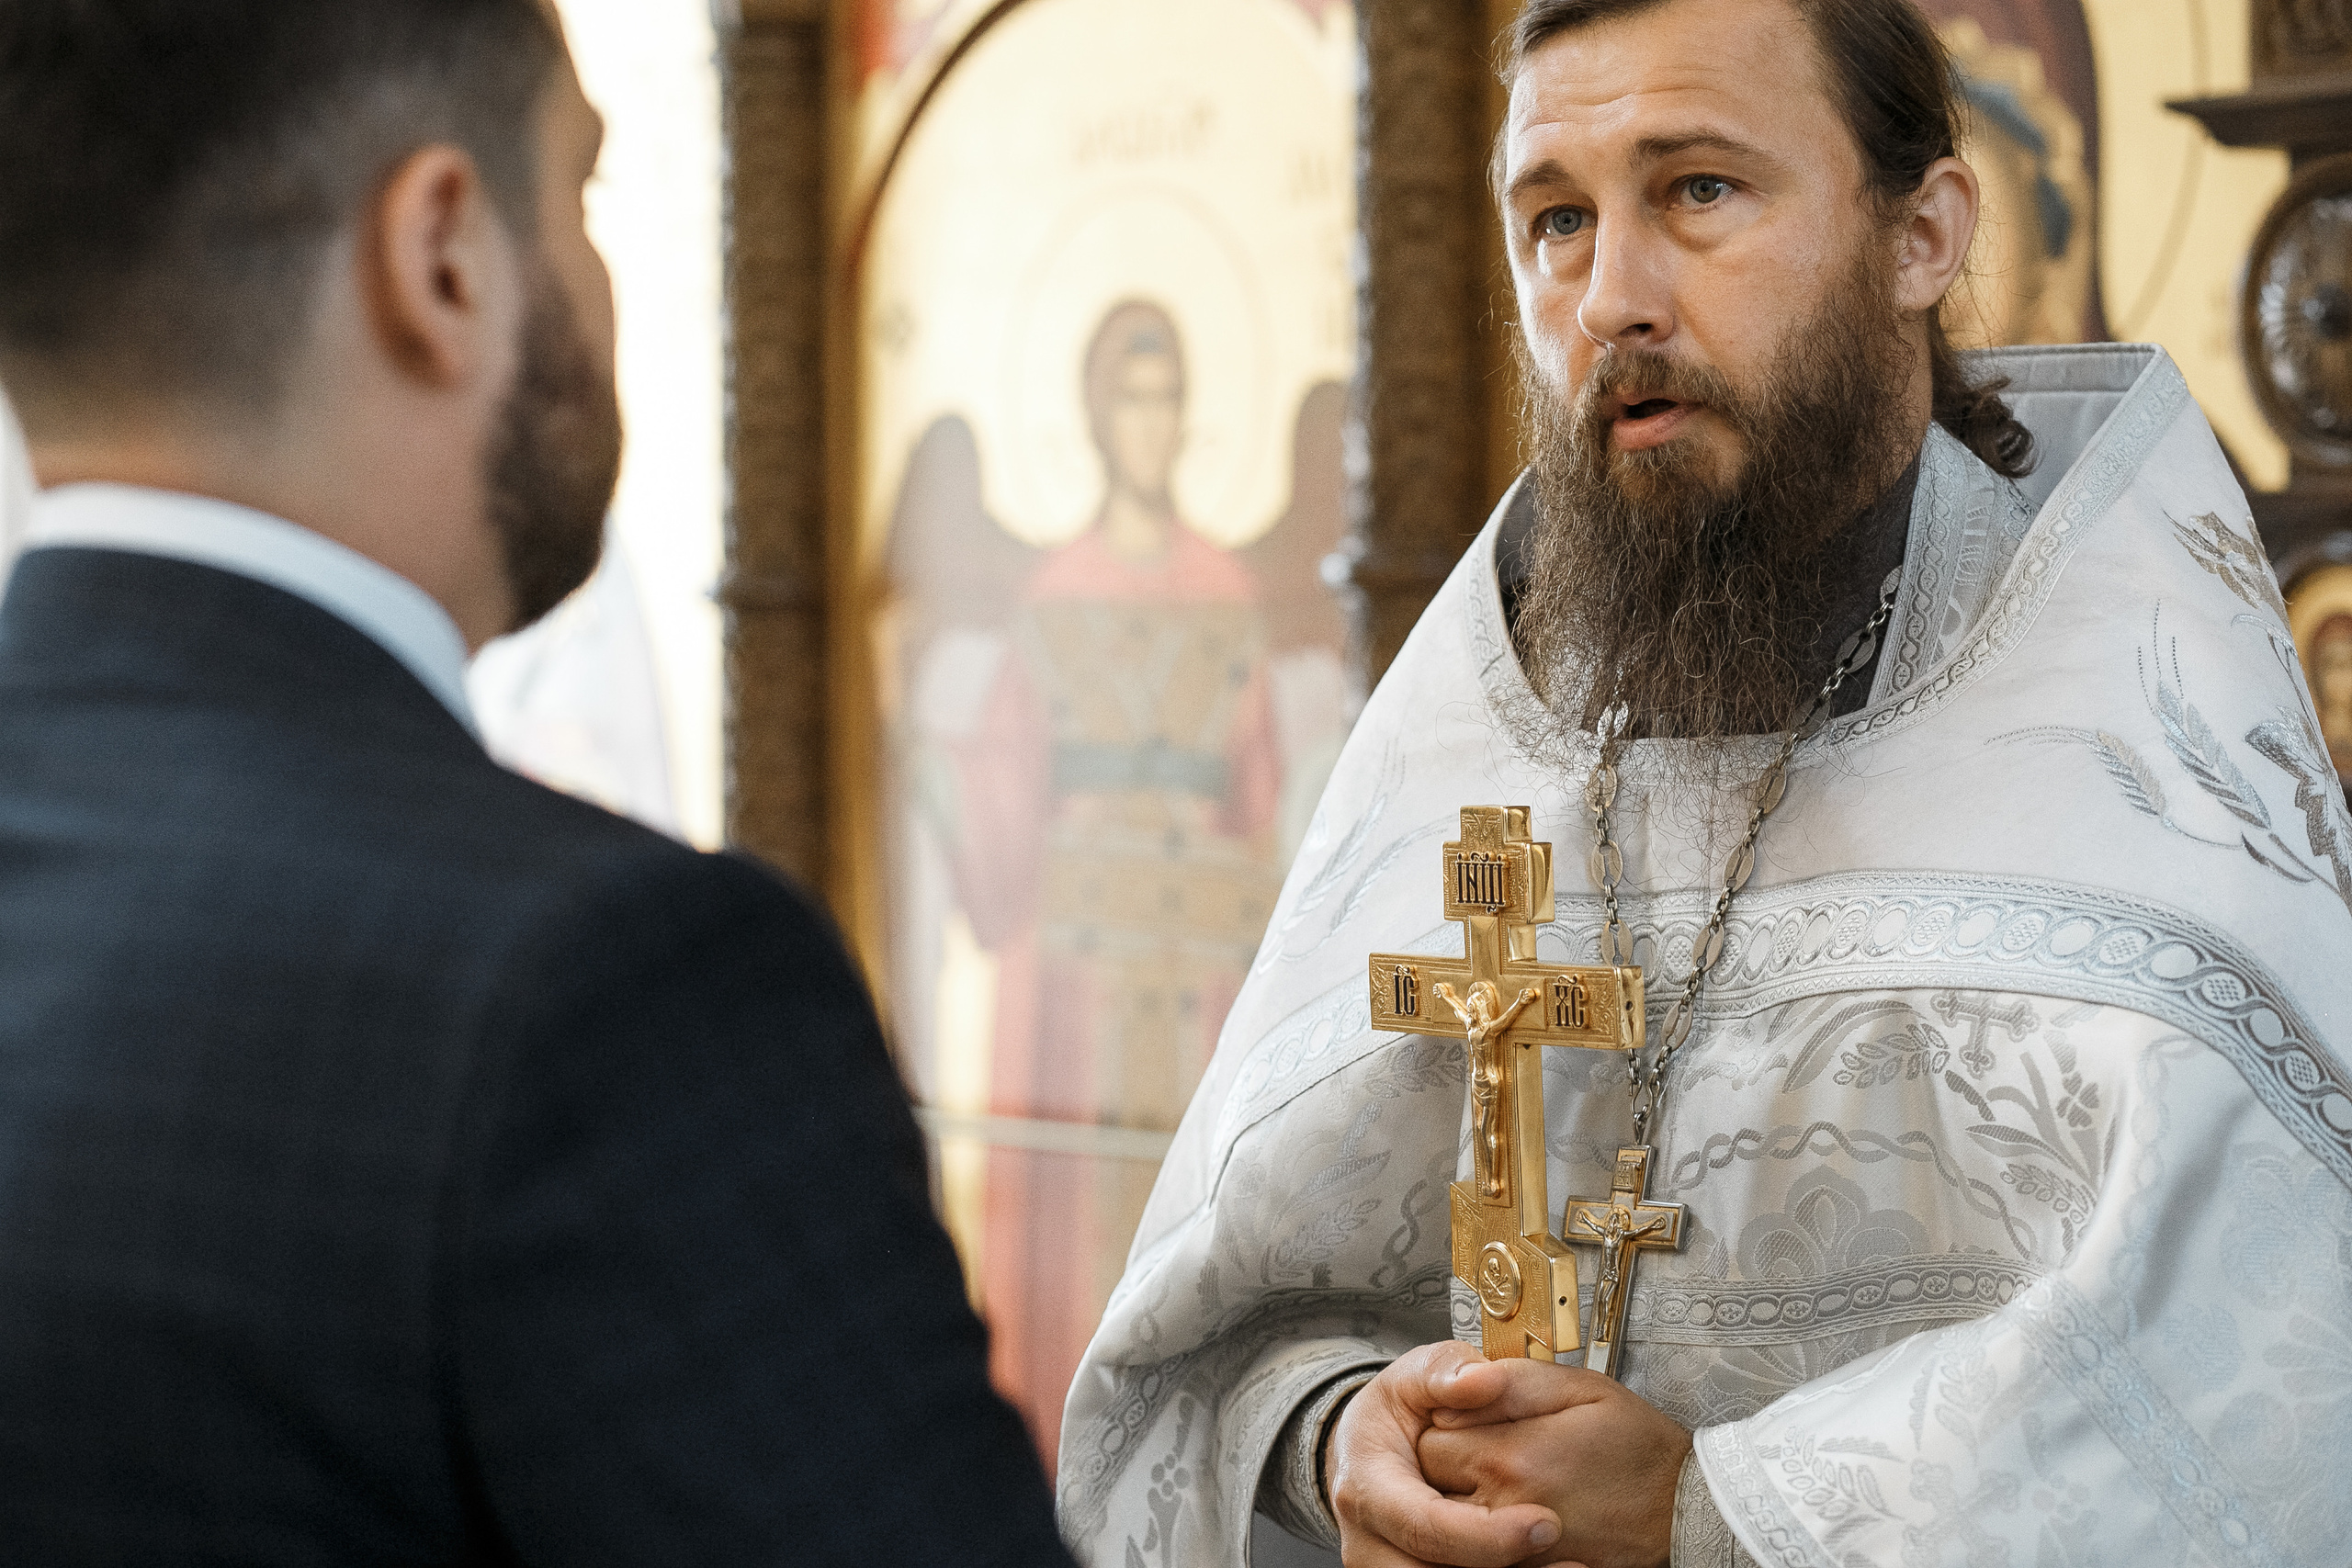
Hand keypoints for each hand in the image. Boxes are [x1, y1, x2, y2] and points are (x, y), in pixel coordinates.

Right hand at [1321, 1342, 1563, 1567]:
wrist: (1367, 1447)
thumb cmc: (1397, 1411)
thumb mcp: (1414, 1376)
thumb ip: (1447, 1372)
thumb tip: (1485, 1379)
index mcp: (1367, 1486)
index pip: (1424, 1525)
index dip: (1485, 1535)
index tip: (1547, 1523)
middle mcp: (1369, 1540)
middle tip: (1574, 1561)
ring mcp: (1384, 1567)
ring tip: (1572, 1567)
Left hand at [1417, 1360, 1689, 1567]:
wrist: (1687, 1507)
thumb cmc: (1638, 1445)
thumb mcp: (1580, 1388)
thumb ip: (1510, 1383)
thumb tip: (1459, 1390)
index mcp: (1510, 1455)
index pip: (1429, 1441)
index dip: (1442, 1424)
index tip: (1463, 1418)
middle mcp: (1504, 1508)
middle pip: (1431, 1485)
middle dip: (1443, 1464)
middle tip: (1476, 1449)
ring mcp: (1517, 1548)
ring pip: (1449, 1526)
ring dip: (1456, 1501)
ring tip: (1489, 1481)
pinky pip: (1480, 1555)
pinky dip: (1482, 1535)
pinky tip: (1504, 1512)